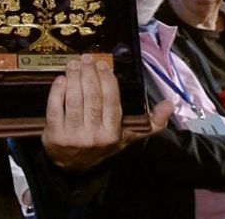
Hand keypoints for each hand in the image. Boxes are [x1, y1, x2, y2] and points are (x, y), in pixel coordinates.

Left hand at [41, 55, 172, 171]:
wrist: (73, 166)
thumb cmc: (102, 144)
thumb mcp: (126, 137)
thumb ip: (150, 123)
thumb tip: (170, 105)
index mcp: (113, 134)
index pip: (111, 100)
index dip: (106, 79)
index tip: (102, 64)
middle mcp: (94, 136)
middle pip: (92, 96)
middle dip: (89, 73)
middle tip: (86, 59)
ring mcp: (73, 136)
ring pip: (74, 99)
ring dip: (73, 77)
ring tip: (74, 64)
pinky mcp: (54, 135)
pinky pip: (55, 108)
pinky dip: (57, 91)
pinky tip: (61, 79)